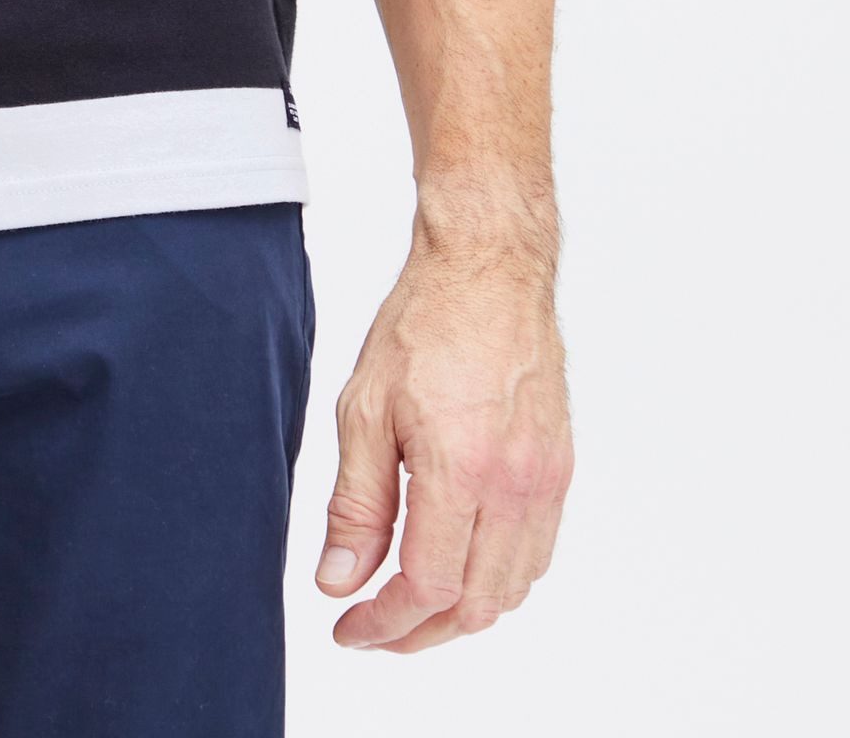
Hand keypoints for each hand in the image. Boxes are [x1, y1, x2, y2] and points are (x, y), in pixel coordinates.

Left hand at [316, 226, 571, 652]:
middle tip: (373, 627)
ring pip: (512, 589)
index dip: (384, 624)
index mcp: (462, 469)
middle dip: (419, 632)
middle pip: (475, 605)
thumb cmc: (424, 324)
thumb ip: (356, 505)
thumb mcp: (365, 410)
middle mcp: (516, 485)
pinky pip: (535, 554)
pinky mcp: (561, 469)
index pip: (427, 587)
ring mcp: (547, 481)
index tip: (349, 629)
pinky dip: (497, 579)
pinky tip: (458, 564)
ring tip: (409, 603)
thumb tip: (340, 581)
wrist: (488, 270)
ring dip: (461, 612)